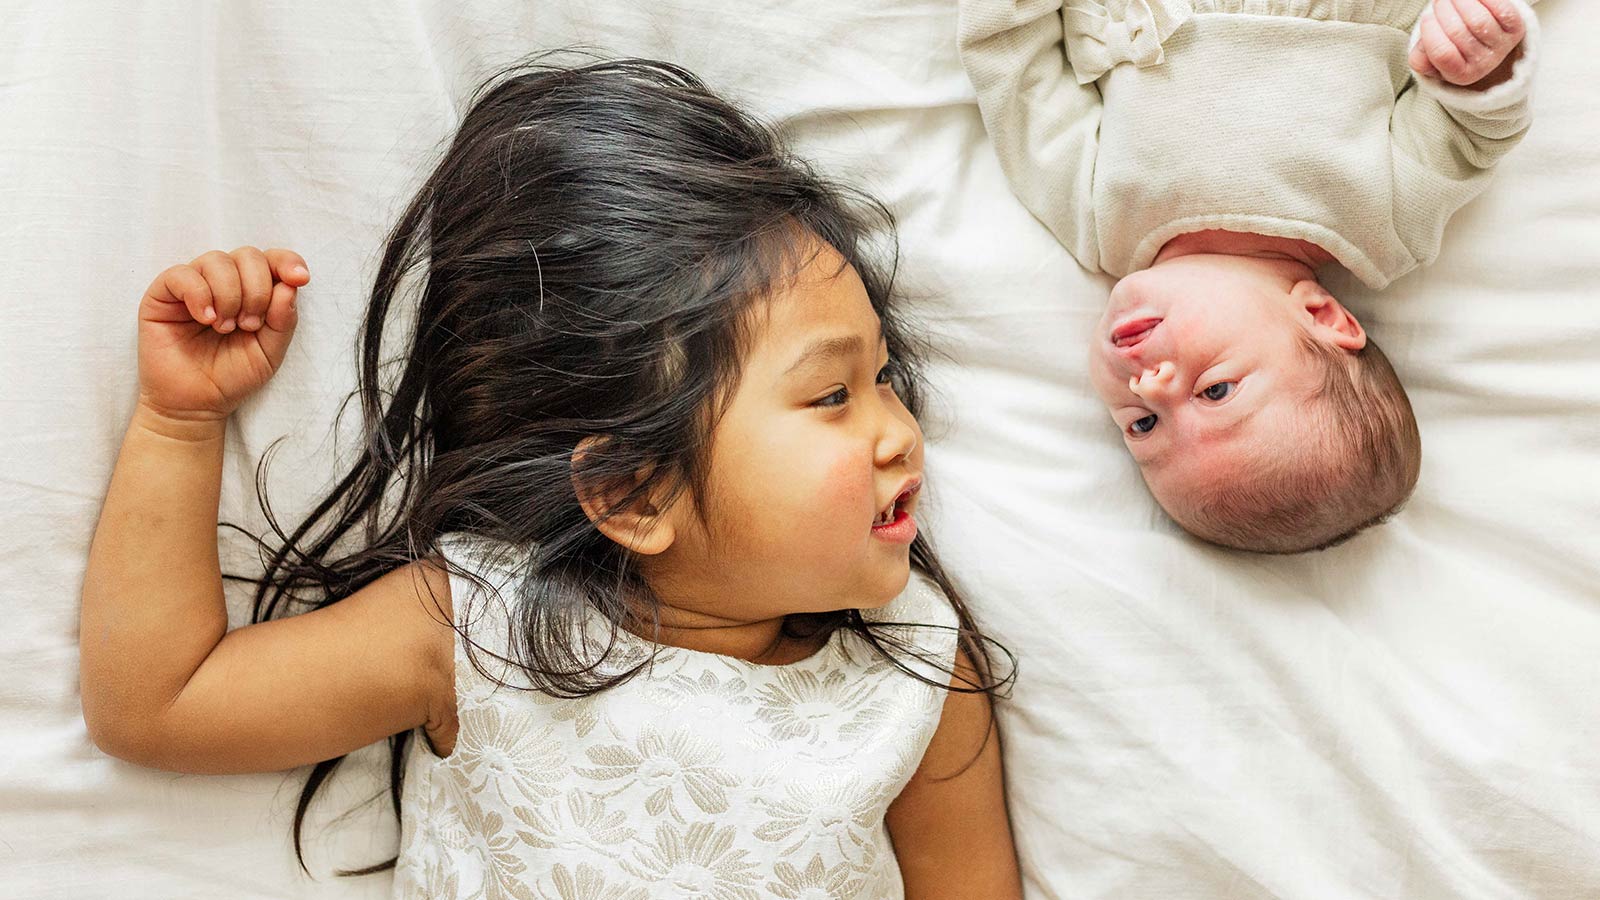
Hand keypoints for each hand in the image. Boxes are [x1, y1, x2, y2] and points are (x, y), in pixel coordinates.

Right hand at [136, 246, 308, 422]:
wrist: (196, 404)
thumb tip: (290, 286)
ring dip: (229, 295)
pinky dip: (199, 294)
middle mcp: (225, 282)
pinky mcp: (163, 294)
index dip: (287, 262)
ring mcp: (194, 284)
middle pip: (248, 255)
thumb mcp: (270, 351)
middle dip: (257, 289)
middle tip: (249, 325)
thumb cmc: (233, 376)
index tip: (299, 279)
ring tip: (225, 328)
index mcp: (254, 290)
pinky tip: (206, 319)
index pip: (273, 259)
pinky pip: (182, 274)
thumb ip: (284, 320)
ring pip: (217, 260)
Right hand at [1409, 0, 1525, 87]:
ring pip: (1478, 20)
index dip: (1431, 31)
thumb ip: (1420, 58)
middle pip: (1458, 32)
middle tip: (1439, 2)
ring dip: (1461, 1)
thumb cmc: (1453, 48)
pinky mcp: (1516, 29)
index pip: (1442, 53)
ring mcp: (1502, 46)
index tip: (1426, 18)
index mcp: (1460, 75)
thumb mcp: (1431, 59)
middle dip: (1443, 11)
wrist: (1483, 44)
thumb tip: (1420, 51)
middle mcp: (1483, 65)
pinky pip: (1501, 9)